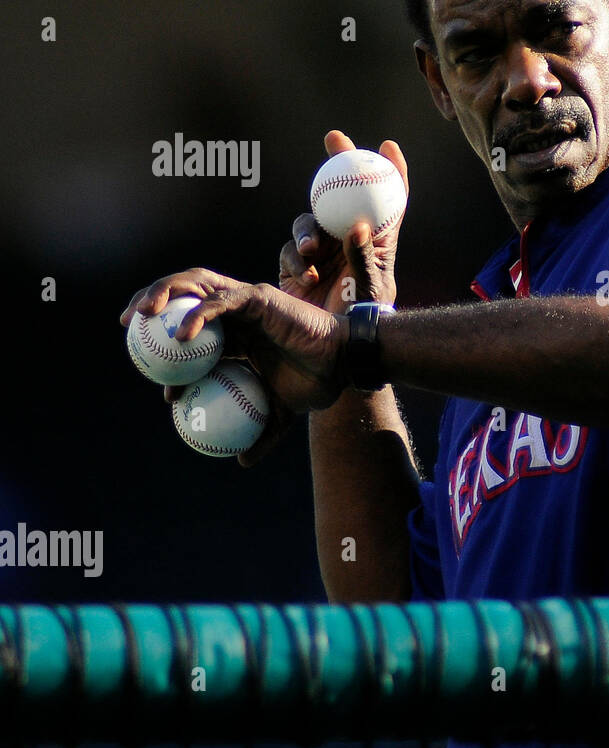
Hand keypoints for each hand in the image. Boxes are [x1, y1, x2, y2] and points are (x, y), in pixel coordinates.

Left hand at [120, 270, 346, 464]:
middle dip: (150, 303)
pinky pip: (221, 302)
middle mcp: (238, 311)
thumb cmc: (315, 384)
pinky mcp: (260, 297)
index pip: (190, 329)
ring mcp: (247, 301)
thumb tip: (242, 462)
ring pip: (195, 286)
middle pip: (183, 295)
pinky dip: (198, 315)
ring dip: (164, 294)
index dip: (164, 346)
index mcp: (238, 333)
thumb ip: (261, 433)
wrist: (343, 367)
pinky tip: (181, 336)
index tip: (156, 381)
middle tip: (126, 327)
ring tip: (140, 317)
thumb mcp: (280, 413)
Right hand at [279, 131, 408, 312]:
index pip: (388, 201)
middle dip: (339, 163)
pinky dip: (297, 260)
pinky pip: (290, 251)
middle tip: (336, 138)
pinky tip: (307, 277)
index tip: (388, 148)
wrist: (333, 349)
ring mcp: (321, 251)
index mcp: (376, 242)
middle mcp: (347, 239)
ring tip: (312, 252)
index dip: (392, 172)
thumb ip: (365, 258)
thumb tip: (358, 225)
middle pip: (343, 194)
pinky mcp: (296, 266)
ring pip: (309, 221)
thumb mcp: (370, 289)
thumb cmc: (364, 320)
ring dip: (308, 230)